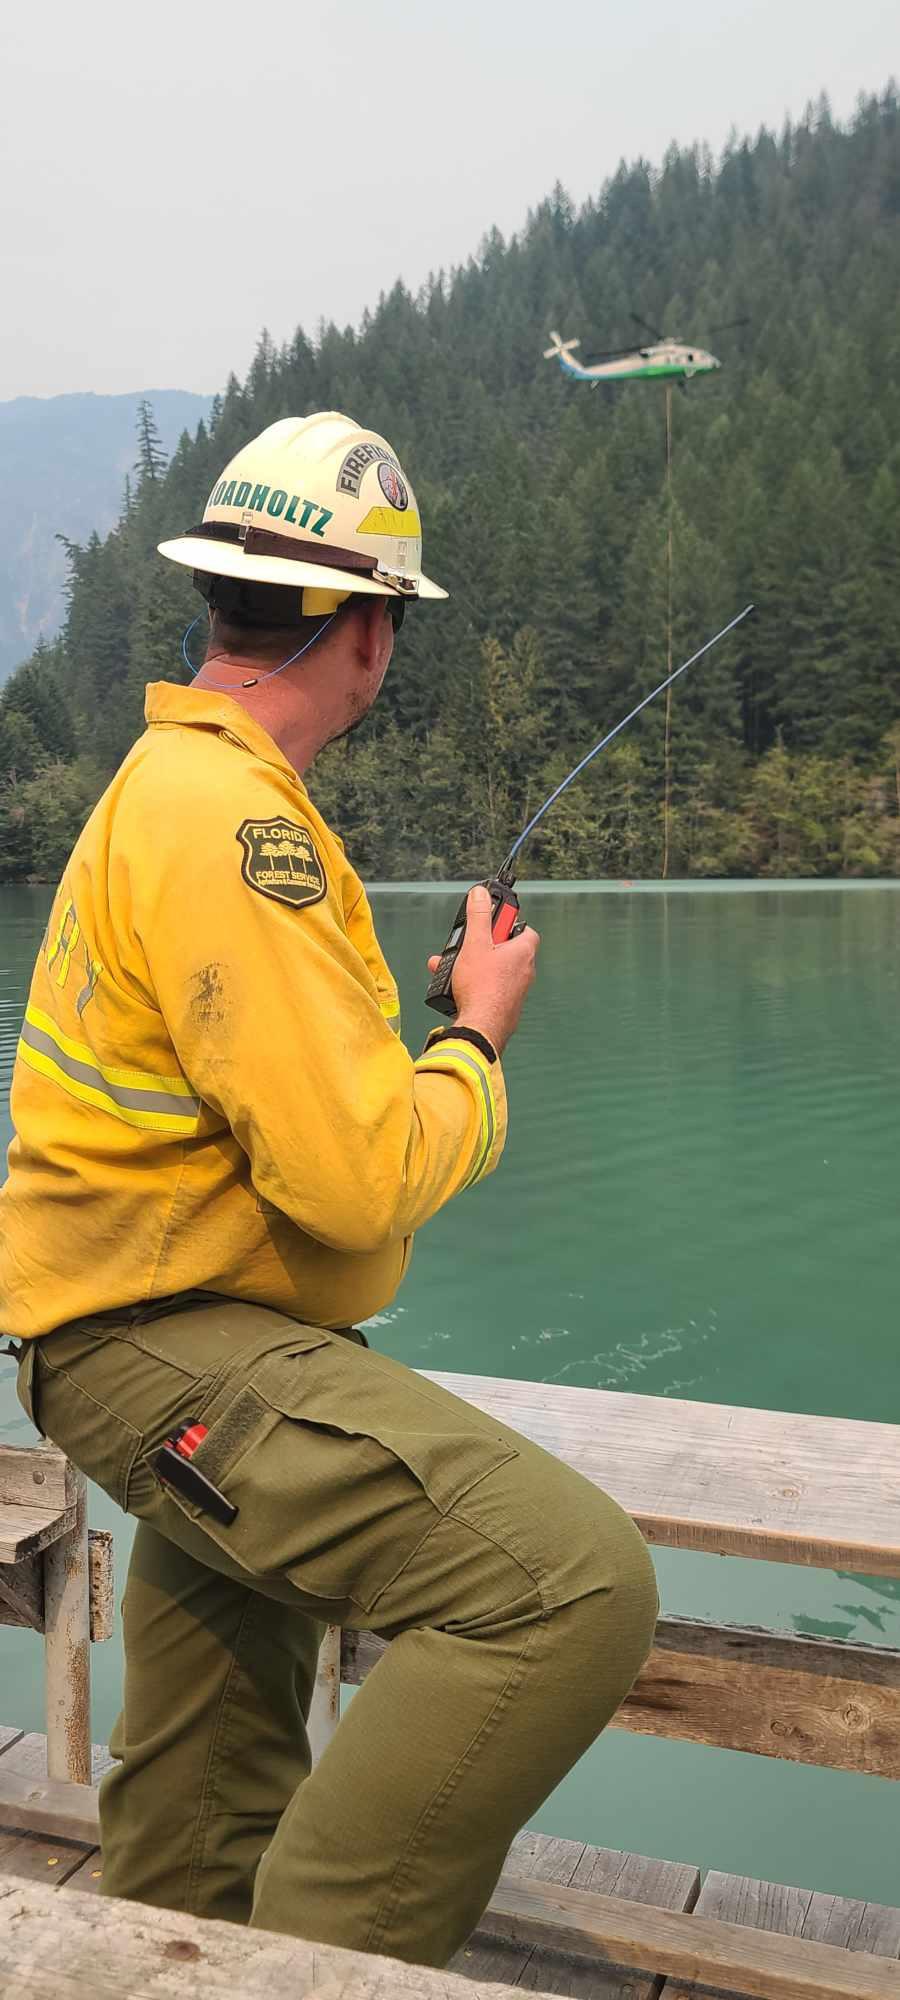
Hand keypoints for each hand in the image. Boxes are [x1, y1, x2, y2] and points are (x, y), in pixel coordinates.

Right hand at [426, 886, 539, 1054]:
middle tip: (468, 946)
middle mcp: (525, 972)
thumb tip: (480, 894)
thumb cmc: (482, 988)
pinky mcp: (505, 1007)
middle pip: (506, 950)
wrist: (481, 1028)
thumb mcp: (475, 944)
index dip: (508, 924)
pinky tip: (458, 989)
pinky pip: (491, 989)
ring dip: (475, 967)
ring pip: (495, 971)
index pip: (525, 929)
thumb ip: (478, 916)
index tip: (492, 922)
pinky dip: (476, 986)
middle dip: (484, 946)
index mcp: (523, 953)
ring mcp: (516, 992)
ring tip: (455, 969)